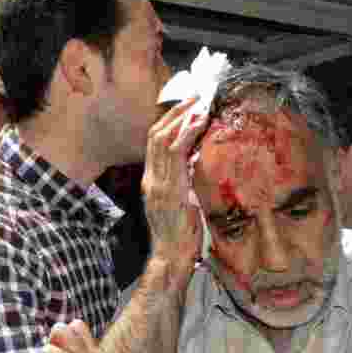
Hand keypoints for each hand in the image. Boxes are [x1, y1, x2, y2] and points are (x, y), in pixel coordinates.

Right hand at [142, 97, 208, 277]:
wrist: (172, 258)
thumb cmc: (181, 236)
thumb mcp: (182, 203)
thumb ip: (185, 182)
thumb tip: (198, 162)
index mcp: (152, 181)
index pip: (155, 143)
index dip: (169, 121)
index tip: (187, 105)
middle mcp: (151, 178)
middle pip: (156, 134)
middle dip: (175, 112)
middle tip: (195, 95)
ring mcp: (157, 183)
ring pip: (163, 139)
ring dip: (182, 117)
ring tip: (199, 101)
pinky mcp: (167, 189)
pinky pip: (175, 153)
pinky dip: (187, 133)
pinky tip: (200, 121)